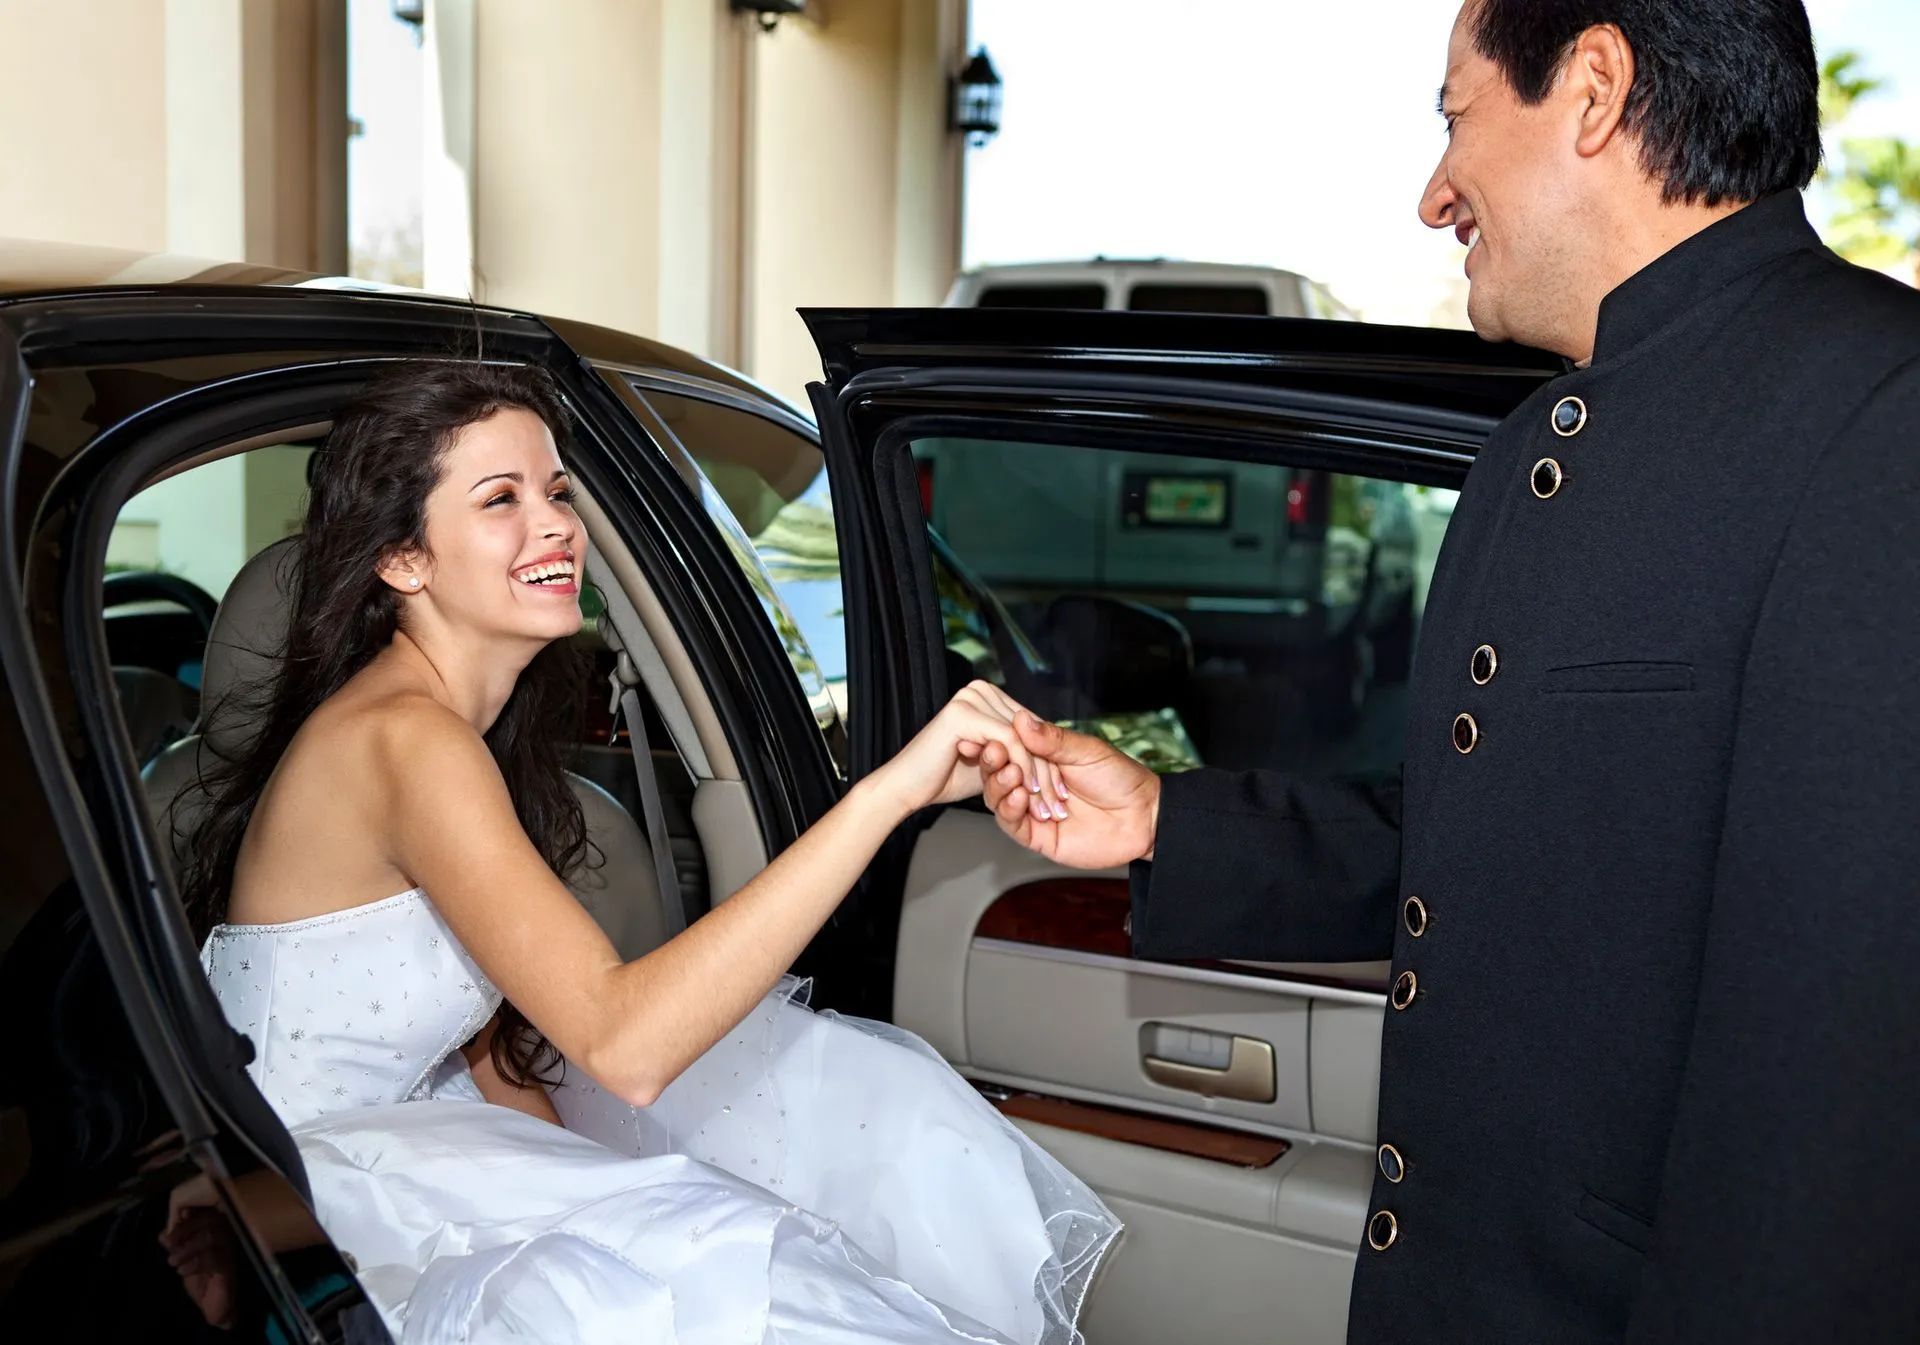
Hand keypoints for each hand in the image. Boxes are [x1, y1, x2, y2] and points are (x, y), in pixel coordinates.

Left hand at [160, 1172, 238, 1329]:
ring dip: (187, 1247)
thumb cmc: (201, 1279)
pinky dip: (195, 1262)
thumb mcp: (184, 1260)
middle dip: (186, 1229)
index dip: (193, 1212)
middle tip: (170, 1244)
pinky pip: (215, 1257)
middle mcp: (227, 1236)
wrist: (213, 1305)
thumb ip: (176, 1246)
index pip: (207, 1212)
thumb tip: (163, 1234)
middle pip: (211, 1219)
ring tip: (173, 1261)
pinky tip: (183, 1271)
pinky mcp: (229, 1267)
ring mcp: (230, 1250)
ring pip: (211, 1235)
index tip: (178, 1219)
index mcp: (216, 1231)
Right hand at [870, 681, 1066, 817]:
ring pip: (1023, 741)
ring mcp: (970, 700)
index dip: (1048, 763)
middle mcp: (981, 692)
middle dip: (1048, 775)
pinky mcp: (962, 716)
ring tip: (1041, 808)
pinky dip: (1021, 771)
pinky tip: (1022, 797)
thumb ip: (1018, 751)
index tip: (1061, 796)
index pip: (1033, 729)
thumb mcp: (994, 765)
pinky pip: (1008, 743)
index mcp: (989, 698)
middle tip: (1056, 807)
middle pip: (1032, 734)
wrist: (902, 793)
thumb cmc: (944, 781)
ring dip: (1036, 779)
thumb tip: (1045, 737)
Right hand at [981, 712, 1160, 868]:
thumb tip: (1021, 719)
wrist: (1144, 817)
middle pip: (998, 775)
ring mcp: (1034, 811)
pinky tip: (1019, 797)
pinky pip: (1013, 825)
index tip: (985, 735)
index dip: (994, 743)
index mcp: (1043, 760)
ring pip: (1000, 800)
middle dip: (993, 764)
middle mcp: (1034, 784)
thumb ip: (1052, 739)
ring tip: (1011, 774)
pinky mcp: (1039, 836)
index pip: (1008, 750)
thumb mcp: (1086, 751)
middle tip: (995, 752)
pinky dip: (1010, 811)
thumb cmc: (1120, 779)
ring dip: (999, 786)